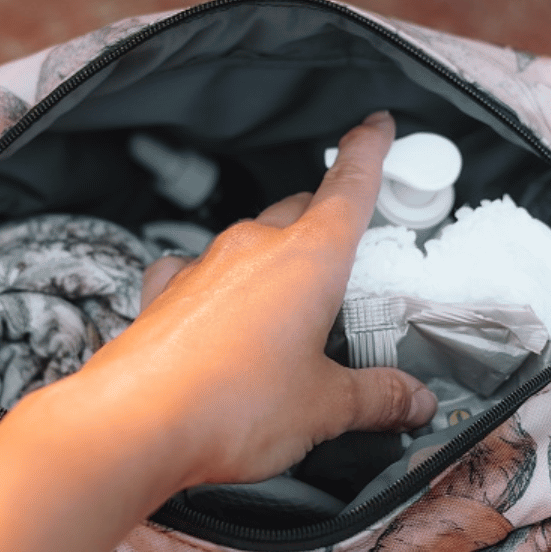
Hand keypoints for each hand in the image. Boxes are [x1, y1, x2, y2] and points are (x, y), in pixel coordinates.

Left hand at [70, 110, 437, 488]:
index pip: (348, 186)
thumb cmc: (232, 406)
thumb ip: (377, 397)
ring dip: (274, 263)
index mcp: (308, 258)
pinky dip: (217, 286)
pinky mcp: (164, 294)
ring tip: (290, 312)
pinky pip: (196, 271)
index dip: (368, 151)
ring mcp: (204, 266)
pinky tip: (220, 316)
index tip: (377, 126)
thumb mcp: (325, 408)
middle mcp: (254, 247)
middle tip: (348, 267)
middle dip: (325, 227)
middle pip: (300, 213)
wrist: (135, 425)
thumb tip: (414, 400)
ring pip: (251, 242)